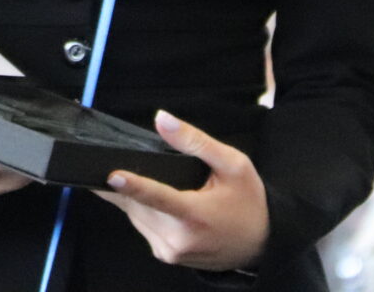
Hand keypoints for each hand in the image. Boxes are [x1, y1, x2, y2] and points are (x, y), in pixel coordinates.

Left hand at [95, 110, 267, 271]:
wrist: (261, 244)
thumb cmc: (249, 203)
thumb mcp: (232, 165)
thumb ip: (194, 141)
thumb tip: (162, 119)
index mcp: (195, 215)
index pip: (157, 198)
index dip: (133, 186)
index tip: (112, 176)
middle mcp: (178, 239)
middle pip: (137, 202)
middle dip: (135, 183)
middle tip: (158, 172)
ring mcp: (170, 251)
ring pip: (134, 213)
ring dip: (138, 197)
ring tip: (170, 189)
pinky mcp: (165, 255)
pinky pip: (141, 225)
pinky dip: (145, 211)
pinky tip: (164, 206)